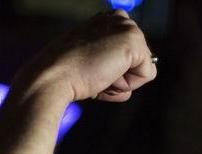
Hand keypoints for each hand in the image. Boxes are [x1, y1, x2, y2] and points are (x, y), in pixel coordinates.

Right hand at [17, 10, 157, 102]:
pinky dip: (128, 85)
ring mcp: (126, 28)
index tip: (90, 70)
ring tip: (98, 75)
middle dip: (120, 77)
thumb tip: (128, 72)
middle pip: (138, 61)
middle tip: (94, 74)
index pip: (128, 55)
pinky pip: (147, 75)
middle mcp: (117, 19)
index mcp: (105, 21)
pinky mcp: (134, 41)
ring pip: (142, 69)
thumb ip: (109, 61)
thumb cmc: (66, 74)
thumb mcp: (90, 61)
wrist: (54, 77)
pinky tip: (106, 76)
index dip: (113, 72)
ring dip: (121, 82)